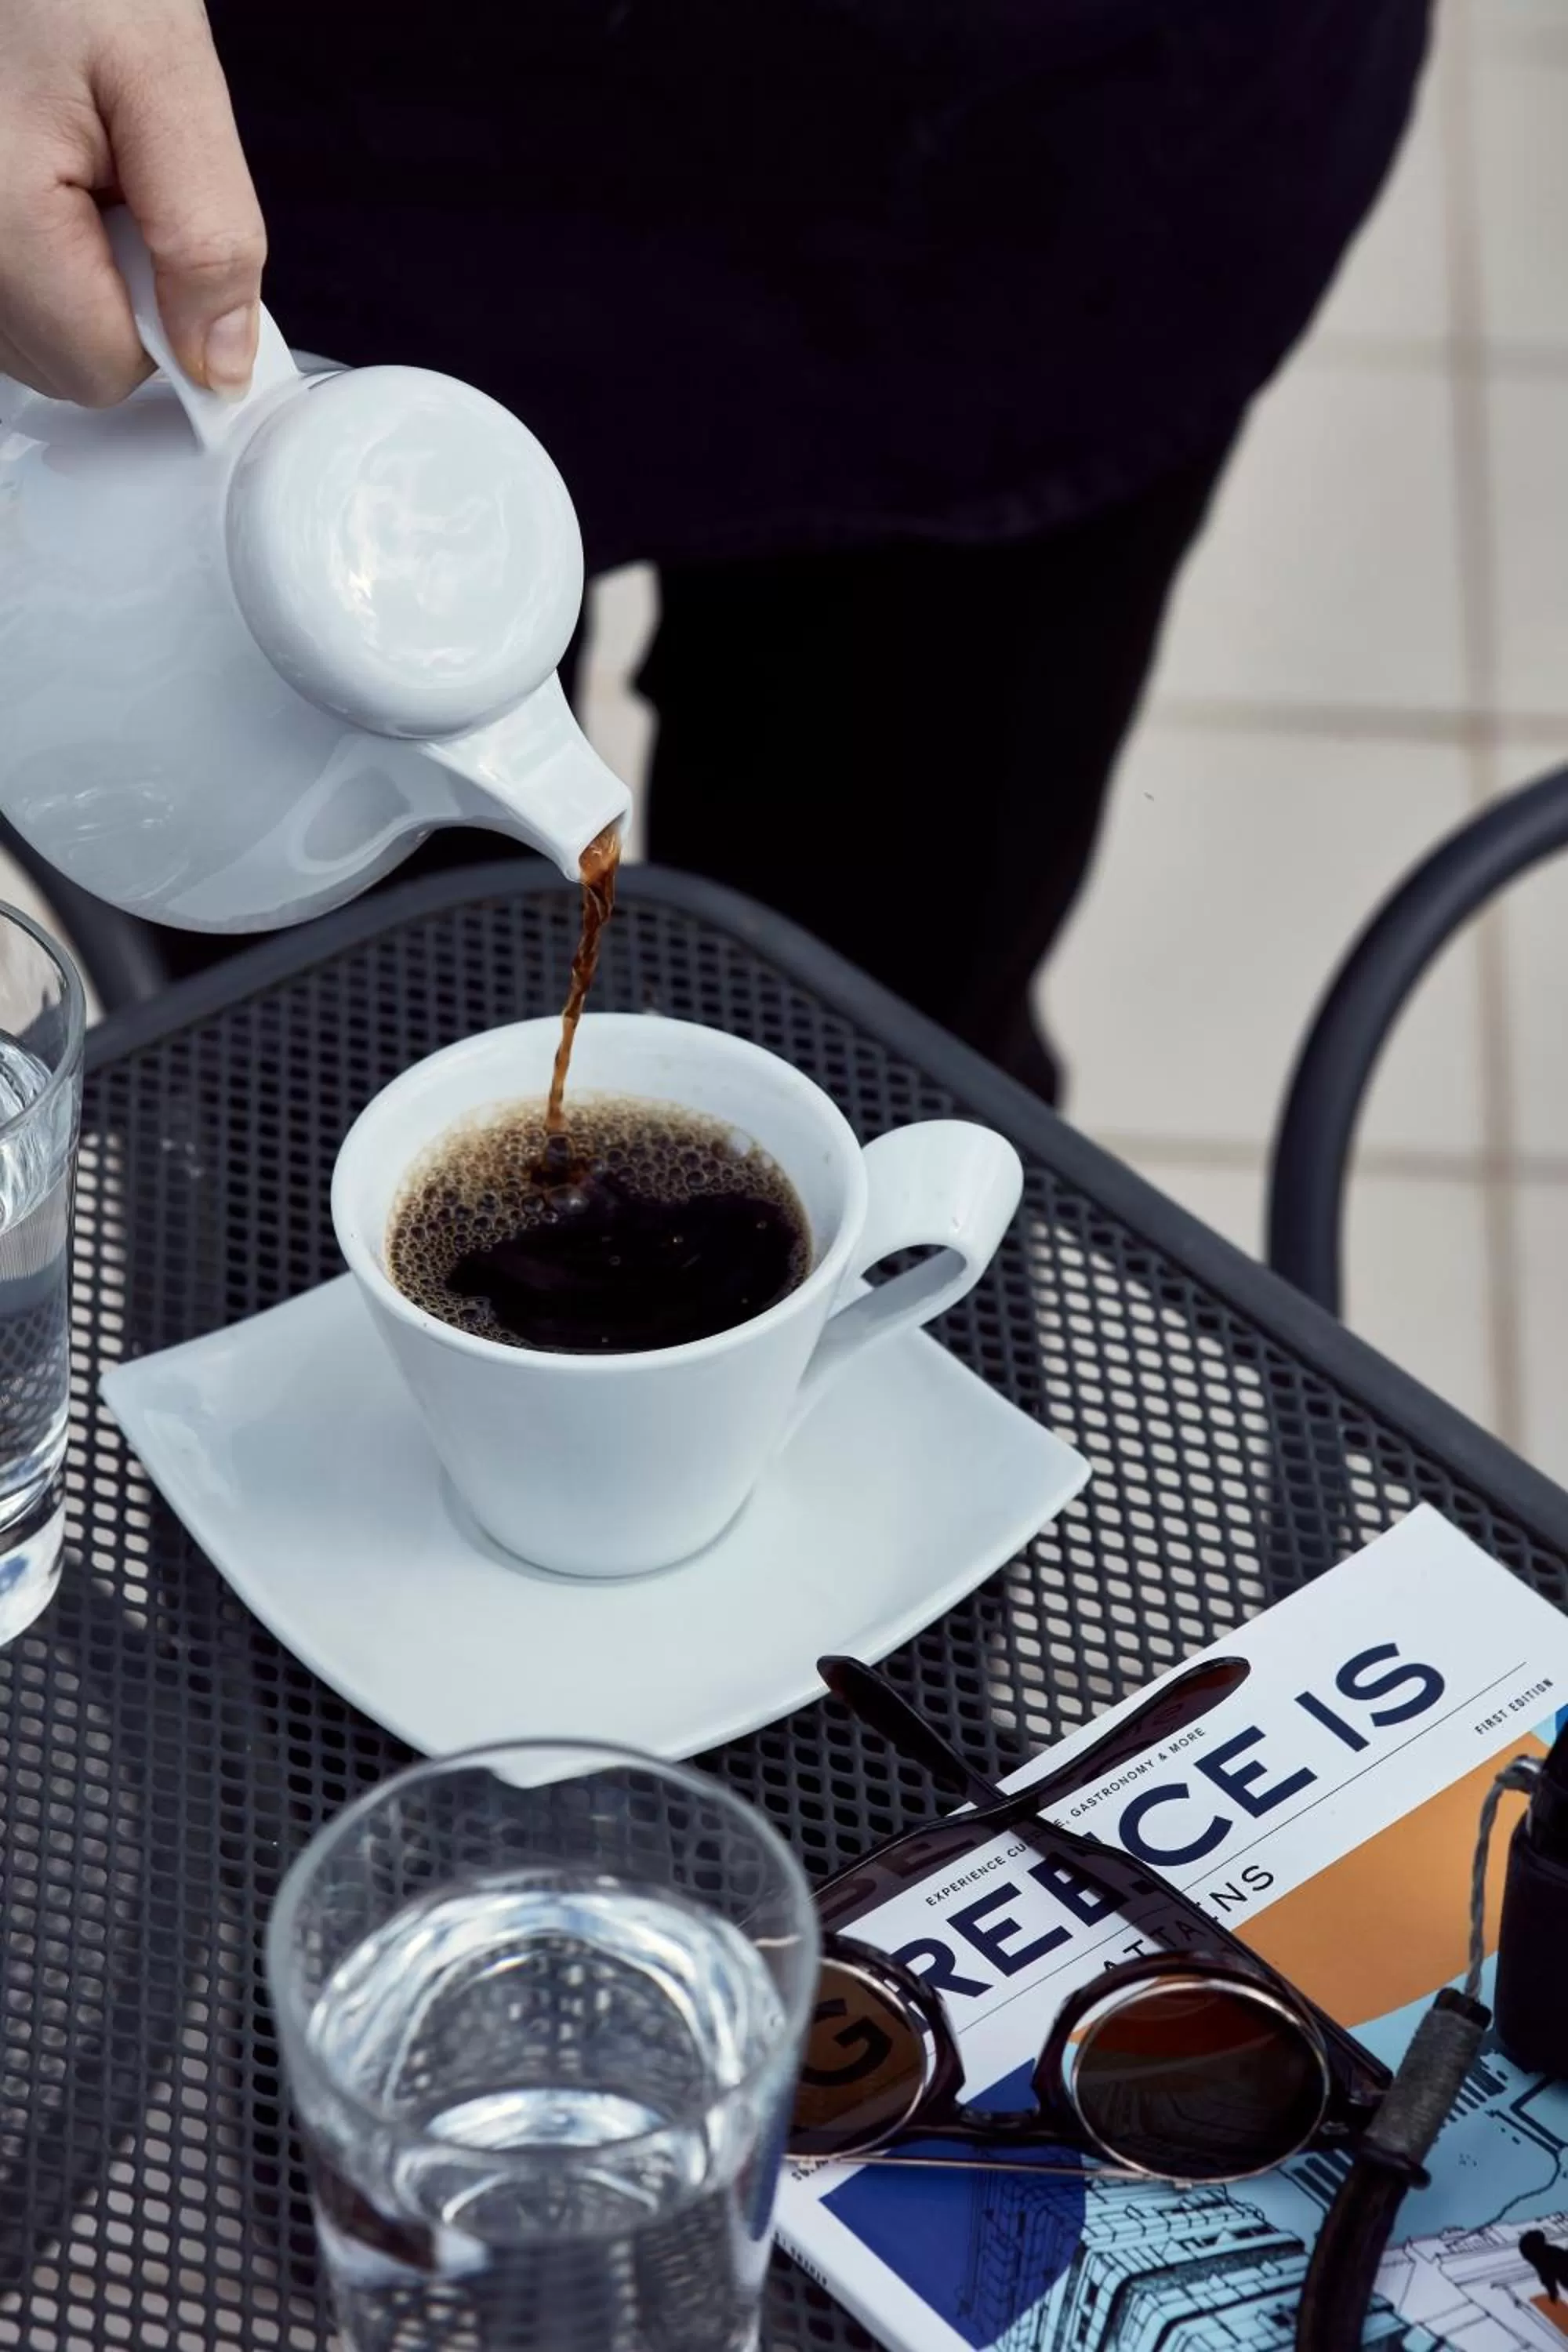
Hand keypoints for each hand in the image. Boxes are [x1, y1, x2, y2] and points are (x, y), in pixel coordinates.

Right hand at [0, 0, 264, 403]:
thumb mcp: (169, 80)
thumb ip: (208, 236)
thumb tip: (221, 365)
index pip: (102, 369)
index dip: (165, 323)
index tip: (170, 232)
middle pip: (63, 365)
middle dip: (120, 298)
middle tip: (121, 184)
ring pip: (33, 340)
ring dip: (81, 278)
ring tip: (79, 168)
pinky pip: (10, 300)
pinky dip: (45, 257)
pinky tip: (48, 180)